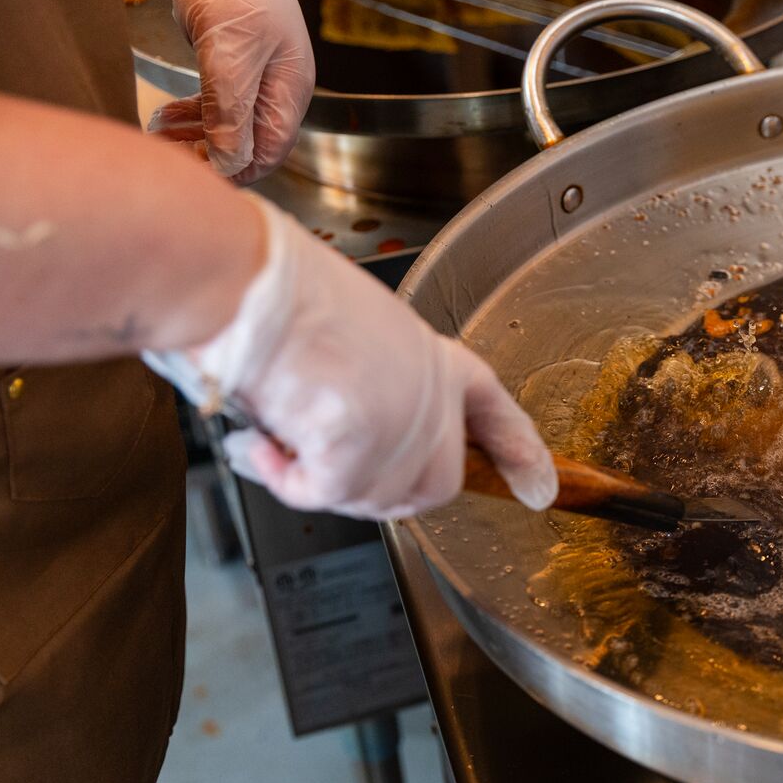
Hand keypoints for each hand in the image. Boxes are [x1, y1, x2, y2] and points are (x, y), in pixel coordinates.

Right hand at [146, 197, 557, 519]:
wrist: (241, 282)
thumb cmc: (274, 290)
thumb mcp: (353, 330)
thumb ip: (376, 382)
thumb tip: (345, 429)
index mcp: (435, 357)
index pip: (495, 411)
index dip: (519, 452)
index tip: (541, 486)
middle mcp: (431, 396)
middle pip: (435, 485)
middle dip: (379, 490)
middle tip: (323, 466)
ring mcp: (401, 428)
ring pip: (375, 499)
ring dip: (319, 481)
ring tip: (279, 431)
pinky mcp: (359, 453)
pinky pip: (323, 496)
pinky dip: (283, 480)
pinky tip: (261, 445)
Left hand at [147, 0, 314, 184]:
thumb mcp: (230, 55)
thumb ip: (231, 112)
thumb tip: (230, 163)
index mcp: (289, 91)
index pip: (269, 150)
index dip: (235, 171)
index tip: (197, 178)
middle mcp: (276, 88)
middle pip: (248, 142)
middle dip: (209, 156)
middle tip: (168, 159)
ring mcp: (254, 74)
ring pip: (228, 124)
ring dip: (195, 137)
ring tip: (159, 137)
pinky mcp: (230, 60)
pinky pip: (216, 102)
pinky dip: (192, 115)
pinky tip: (167, 118)